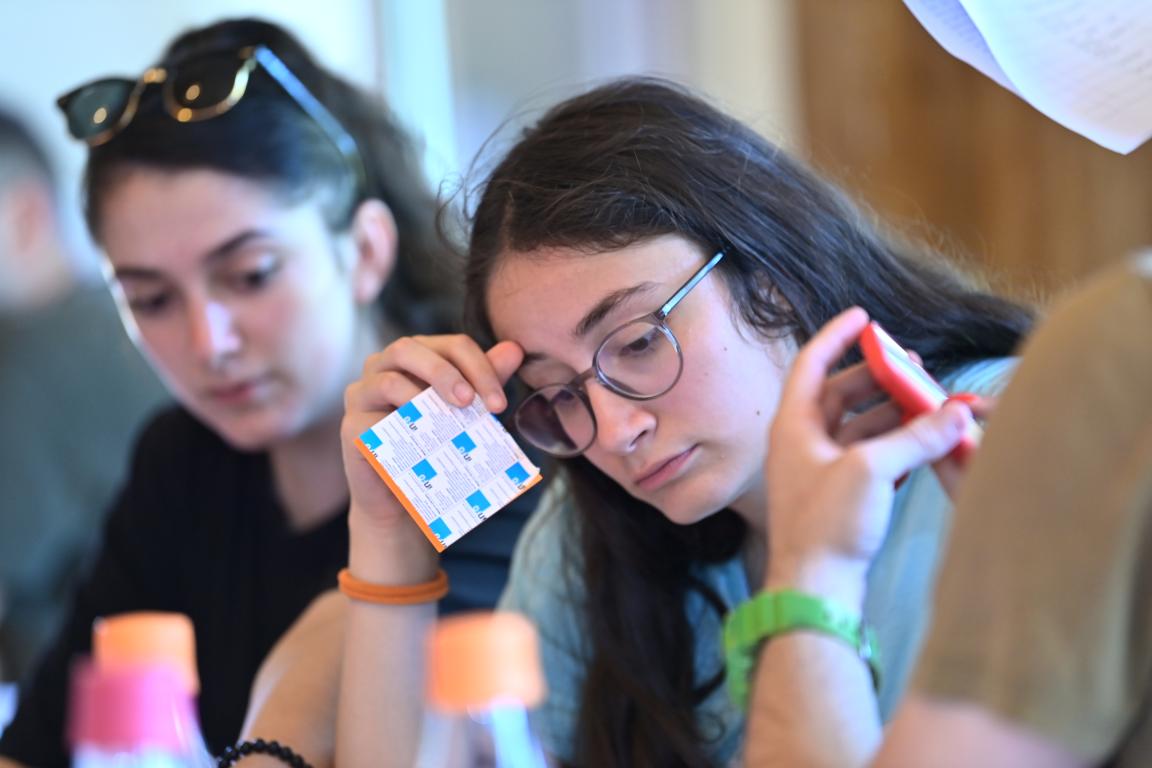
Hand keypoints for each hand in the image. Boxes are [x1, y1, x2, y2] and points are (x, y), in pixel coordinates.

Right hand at [340, 335, 523, 575]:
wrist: (404, 501)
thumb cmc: (437, 448)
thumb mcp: (467, 413)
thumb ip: (485, 380)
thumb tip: (514, 349)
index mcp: (415, 356)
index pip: (449, 345)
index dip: (478, 367)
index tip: (499, 403)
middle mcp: (382, 366)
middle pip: (409, 348)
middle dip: (444, 371)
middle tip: (471, 401)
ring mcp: (361, 395)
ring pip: (387, 379)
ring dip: (422, 396)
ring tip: (449, 420)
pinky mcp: (350, 427)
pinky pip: (369, 419)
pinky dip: (396, 427)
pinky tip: (421, 442)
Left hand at [765, 308, 977, 607]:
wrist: (816, 590)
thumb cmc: (827, 528)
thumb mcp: (873, 471)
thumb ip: (917, 437)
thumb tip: (957, 413)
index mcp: (794, 426)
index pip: (812, 364)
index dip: (837, 336)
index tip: (864, 315)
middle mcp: (802, 443)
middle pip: (840, 394)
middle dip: (878, 377)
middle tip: (915, 364)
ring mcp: (819, 470)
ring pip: (858, 426)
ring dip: (892, 412)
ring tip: (930, 401)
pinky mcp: (839, 496)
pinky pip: (869, 456)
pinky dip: (895, 444)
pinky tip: (924, 440)